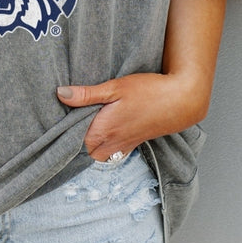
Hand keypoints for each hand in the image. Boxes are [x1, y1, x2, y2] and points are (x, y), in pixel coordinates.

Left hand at [57, 72, 208, 161]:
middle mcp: (111, 144)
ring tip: (86, 126)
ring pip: (96, 155)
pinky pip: (111, 155)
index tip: (60, 118)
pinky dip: (104, 148)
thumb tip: (61, 94)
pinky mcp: (133, 145)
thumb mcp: (115, 87)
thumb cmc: (149, 92)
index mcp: (103, 130)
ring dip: (90, 144)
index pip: (72, 139)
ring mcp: (123, 147)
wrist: (181, 101)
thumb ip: (87, 94)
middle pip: (83, 151)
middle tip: (71, 121)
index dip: (65, 130)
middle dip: (75, 140)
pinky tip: (104, 133)